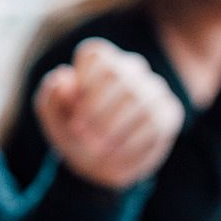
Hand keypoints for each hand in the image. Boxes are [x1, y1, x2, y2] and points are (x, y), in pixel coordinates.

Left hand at [34, 38, 184, 190]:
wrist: (100, 166)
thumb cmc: (75, 134)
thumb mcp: (54, 120)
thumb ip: (51, 97)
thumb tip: (63, 77)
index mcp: (99, 62)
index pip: (94, 54)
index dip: (82, 84)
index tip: (73, 112)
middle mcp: (130, 67)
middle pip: (117, 74)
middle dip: (96, 109)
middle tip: (83, 135)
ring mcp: (153, 88)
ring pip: (139, 98)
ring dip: (113, 128)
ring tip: (98, 148)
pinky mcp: (169, 112)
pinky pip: (155, 122)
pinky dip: (130, 142)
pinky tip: (117, 153)